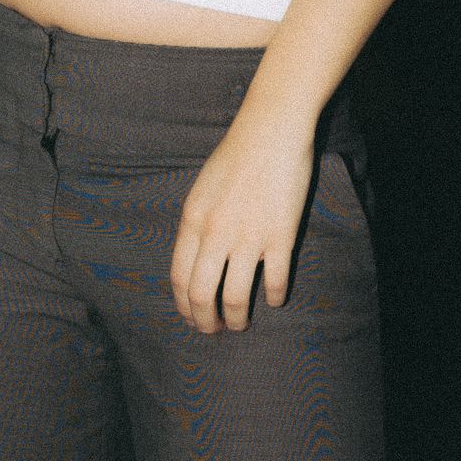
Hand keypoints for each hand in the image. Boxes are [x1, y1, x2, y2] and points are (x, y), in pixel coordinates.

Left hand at [169, 112, 315, 333]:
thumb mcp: (201, 189)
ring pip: (236, 298)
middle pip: (202, 295)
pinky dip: (275, 297)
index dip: (183, 306)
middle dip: (205, 321)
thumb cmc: (235, 155)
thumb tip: (195, 258)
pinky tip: (275, 299)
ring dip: (237, 319)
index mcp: (193, 221)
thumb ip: (197, 224)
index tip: (190, 317)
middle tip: (213, 329)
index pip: (179, 278)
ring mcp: (249, 237)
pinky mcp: (280, 237)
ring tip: (240, 323)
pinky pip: (275, 282)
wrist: (271, 131)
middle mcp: (216, 234)